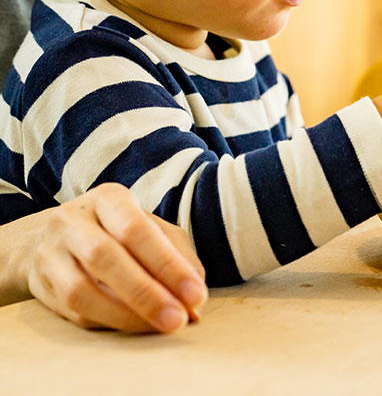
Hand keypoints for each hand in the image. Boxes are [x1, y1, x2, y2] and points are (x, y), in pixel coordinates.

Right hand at [25, 183, 207, 331]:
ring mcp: (50, 254)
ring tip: (161, 326)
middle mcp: (72, 221)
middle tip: (180, 318)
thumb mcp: (151, 227)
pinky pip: (74, 312)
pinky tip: (137, 326)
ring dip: (127, 315)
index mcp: (107, 198)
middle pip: (105, 258)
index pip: (136, 229)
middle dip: (147, 293)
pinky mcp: (41, 286)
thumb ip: (179, 255)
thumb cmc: (119, 230)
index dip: (167, 264)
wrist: (54, 236)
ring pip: (82, 291)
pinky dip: (111, 323)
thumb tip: (196, 299)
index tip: (196, 294)